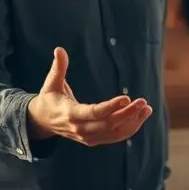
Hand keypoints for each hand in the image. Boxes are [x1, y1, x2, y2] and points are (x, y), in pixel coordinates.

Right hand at [27, 47, 152, 145]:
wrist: (42, 122)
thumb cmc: (49, 98)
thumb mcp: (51, 83)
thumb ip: (58, 67)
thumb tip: (59, 49)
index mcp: (70, 114)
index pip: (94, 113)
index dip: (111, 107)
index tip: (127, 98)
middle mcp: (80, 129)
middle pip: (109, 125)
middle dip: (128, 114)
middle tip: (143, 102)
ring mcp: (87, 137)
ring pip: (115, 134)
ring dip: (133, 122)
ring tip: (146, 109)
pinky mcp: (93, 140)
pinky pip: (114, 137)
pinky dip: (129, 128)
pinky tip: (140, 116)